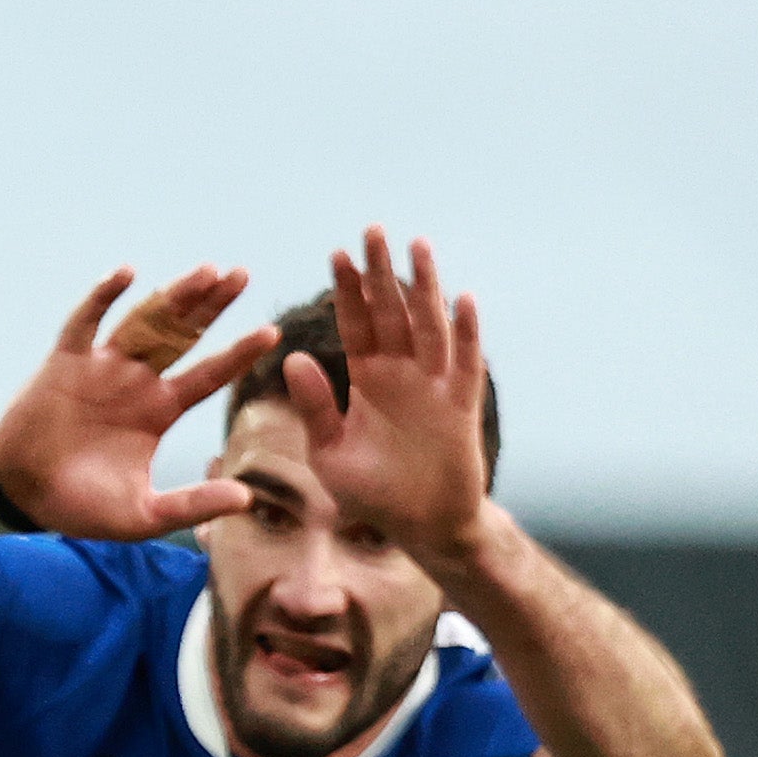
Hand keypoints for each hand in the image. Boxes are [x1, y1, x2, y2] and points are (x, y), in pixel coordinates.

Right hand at [0, 264, 280, 541]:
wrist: (20, 495)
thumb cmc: (80, 507)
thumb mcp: (142, 514)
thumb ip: (191, 505)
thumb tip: (247, 498)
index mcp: (158, 411)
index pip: (208, 375)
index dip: (238, 354)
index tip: (272, 332)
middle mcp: (135, 381)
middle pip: (182, 335)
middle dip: (212, 306)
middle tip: (242, 275)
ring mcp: (101, 367)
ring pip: (144, 321)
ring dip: (173, 296)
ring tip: (206, 271)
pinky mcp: (64, 362)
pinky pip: (85, 322)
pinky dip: (102, 298)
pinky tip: (126, 274)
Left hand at [283, 229, 498, 571]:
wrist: (420, 526)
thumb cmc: (372, 493)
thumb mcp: (329, 452)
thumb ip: (315, 406)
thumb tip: (291, 356)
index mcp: (367, 380)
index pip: (356, 325)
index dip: (348, 291)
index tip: (336, 253)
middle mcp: (402, 374)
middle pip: (392, 313)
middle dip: (382, 273)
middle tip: (373, 229)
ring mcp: (435, 385)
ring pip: (430, 326)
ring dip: (424, 287)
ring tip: (417, 246)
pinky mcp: (461, 406)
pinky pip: (465, 363)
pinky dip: (466, 333)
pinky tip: (463, 300)